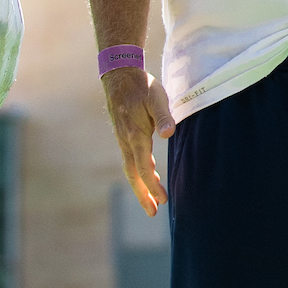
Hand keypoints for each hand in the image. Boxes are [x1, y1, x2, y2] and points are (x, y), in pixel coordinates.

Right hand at [102, 65, 172, 215]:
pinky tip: (148, 176)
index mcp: (135, 135)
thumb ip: (163, 116)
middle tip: (153, 212)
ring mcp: (123, 139)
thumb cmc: (141, 86)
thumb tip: (168, 134)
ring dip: (141, 186)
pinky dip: (139, 173)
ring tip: (152, 202)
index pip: (143, 167)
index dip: (152, 185)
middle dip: (143, 194)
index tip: (161, 200)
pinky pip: (131, 160)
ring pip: (131, 168)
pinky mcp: (124, 136)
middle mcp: (126, 141)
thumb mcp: (157, 97)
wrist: (119, 75)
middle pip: (133, 174)